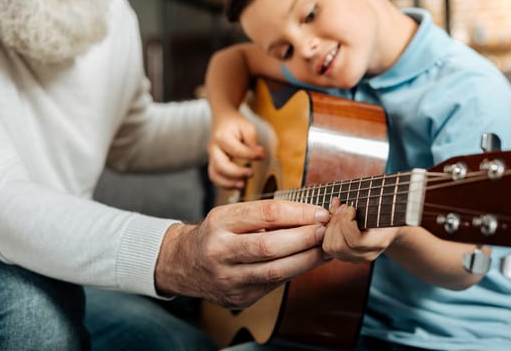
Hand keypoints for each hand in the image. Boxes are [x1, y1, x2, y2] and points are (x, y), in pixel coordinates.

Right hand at [155, 199, 329, 307]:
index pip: (266, 213)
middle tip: (326, 231)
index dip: (298, 213)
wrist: (183, 263)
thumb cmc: (216, 233)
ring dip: (307, 259)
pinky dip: (296, 272)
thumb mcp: (231, 214)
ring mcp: (229, 278)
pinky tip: (310, 262)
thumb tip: (311, 215)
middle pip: (270, 245)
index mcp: (220, 222)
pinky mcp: (239, 297)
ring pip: (275, 271)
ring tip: (326, 248)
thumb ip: (265, 215)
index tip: (319, 212)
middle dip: (305, 238)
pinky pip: (274, 284)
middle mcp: (221, 251)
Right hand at [208, 110, 265, 188]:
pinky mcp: (214, 164)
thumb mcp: (247, 126)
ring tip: (243, 185)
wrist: (222, 119)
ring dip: (228, 183)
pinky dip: (225, 185)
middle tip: (252, 173)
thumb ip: (253, 140)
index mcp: (221, 137)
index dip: (251, 155)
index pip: (236, 150)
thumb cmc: (235, 123)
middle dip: (236, 173)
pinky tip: (237, 184)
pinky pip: (216, 178)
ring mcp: (211, 157)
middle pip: (221, 166)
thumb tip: (260, 155)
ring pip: (214, 175)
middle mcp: (213, 148)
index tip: (263, 155)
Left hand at [322, 197, 399, 263]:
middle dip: (337, 222)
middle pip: (340, 246)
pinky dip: (327, 230)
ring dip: (331, 226)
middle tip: (343, 207)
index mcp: (380, 242)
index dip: (347, 222)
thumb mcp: (382, 203)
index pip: (356, 241)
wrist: (387, 223)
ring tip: (339, 211)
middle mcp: (367, 254)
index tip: (352, 207)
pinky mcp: (345, 255)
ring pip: (331, 247)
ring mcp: (355, 258)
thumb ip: (371, 201)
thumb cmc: (384, 208)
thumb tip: (347, 198)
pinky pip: (327, 247)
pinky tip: (334, 218)